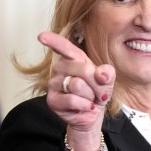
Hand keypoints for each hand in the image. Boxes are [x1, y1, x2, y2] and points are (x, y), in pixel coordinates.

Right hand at [39, 31, 115, 150]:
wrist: (92, 113)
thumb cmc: (97, 92)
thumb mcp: (107, 81)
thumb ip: (107, 74)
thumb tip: (102, 74)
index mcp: (74, 59)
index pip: (64, 47)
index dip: (54, 41)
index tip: (42, 36)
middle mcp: (60, 68)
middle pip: (84, 69)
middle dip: (98, 84)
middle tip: (100, 93)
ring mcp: (54, 84)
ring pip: (78, 85)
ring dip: (91, 96)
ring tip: (90, 99)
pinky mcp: (52, 100)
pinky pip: (72, 100)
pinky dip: (85, 105)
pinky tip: (86, 107)